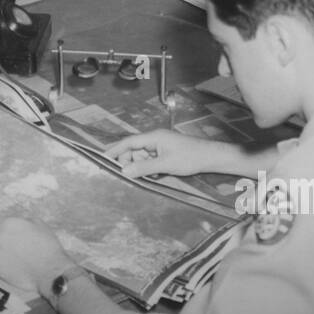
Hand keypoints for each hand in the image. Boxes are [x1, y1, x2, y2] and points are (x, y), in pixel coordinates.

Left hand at [0, 215, 72, 298]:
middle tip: (12, 245)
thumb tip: (12, 223)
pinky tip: (20, 266)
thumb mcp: (37, 223)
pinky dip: (7, 266)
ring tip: (20, 258)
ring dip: (4, 254)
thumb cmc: (47, 246)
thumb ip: (18, 221)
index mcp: (7, 225)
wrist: (51, 270)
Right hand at [104, 128, 245, 178]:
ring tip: (149, 176)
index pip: (128, 142)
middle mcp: (154, 140)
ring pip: (142, 157)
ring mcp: (160, 146)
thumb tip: (124, 171)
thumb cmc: (189, 158)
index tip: (102, 157)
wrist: (210, 158)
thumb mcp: (165, 164)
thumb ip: (144, 168)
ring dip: (141, 167)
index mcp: (153, 137)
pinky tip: (156, 175)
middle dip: (130, 162)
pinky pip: (150, 160)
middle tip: (130, 176)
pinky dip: (149, 168)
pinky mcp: (165, 153)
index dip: (114, 150)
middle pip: (134, 150)